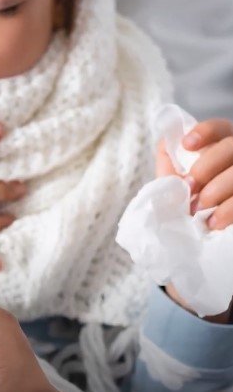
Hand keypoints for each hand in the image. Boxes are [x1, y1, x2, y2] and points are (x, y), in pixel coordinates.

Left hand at [156, 118, 232, 322]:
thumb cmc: (188, 219)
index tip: (186, 145)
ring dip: (218, 189)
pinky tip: (216, 224)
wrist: (198, 262)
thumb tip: (164, 140)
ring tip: (200, 211)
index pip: (223, 128)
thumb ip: (173, 167)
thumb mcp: (175, 194)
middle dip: (207, 166)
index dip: (207, 132)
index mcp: (225, 154)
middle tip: (190, 190)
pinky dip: (231, 210)